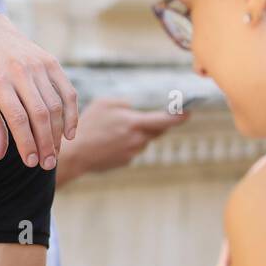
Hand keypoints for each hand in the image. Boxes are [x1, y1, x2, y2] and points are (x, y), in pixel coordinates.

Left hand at [0, 14, 77, 169]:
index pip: (18, 118)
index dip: (27, 143)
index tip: (31, 163)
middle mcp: (21, 72)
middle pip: (40, 114)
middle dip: (46, 143)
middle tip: (47, 164)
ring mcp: (39, 66)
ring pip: (56, 105)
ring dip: (58, 133)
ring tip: (55, 153)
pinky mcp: (52, 63)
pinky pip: (67, 92)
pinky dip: (72, 114)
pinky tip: (69, 134)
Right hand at [65, 98, 187, 175]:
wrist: (76, 153)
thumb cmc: (89, 125)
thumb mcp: (105, 104)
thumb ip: (124, 104)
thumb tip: (133, 110)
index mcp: (135, 123)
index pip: (166, 120)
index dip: (180, 116)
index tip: (189, 112)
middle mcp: (138, 139)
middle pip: (156, 131)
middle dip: (154, 124)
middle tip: (139, 119)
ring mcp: (132, 152)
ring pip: (143, 140)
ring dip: (135, 134)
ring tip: (112, 132)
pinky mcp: (126, 161)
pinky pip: (132, 149)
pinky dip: (125, 144)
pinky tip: (108, 142)